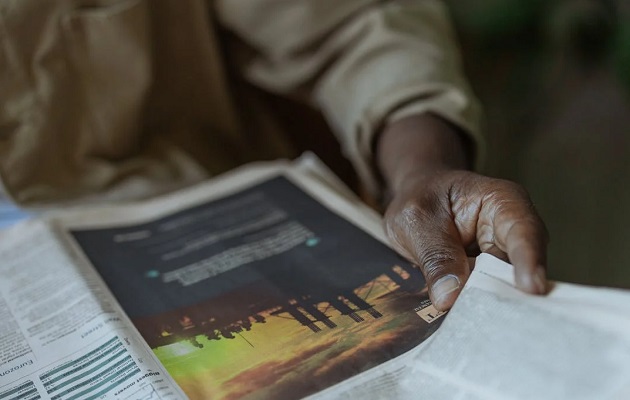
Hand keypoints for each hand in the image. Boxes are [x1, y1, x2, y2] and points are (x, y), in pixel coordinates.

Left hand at [377, 113, 547, 310]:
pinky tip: (465, 327)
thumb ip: (435, 255)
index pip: (523, 231)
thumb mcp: (417, 221)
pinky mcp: (488, 281)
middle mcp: (511, 233)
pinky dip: (476, 312)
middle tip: (500, 324)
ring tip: (478, 329)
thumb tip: (450, 297)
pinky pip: (486, 299)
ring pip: (505, 290)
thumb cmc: (419, 199)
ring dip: (490, 309)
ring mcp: (502, 260)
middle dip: (512, 296)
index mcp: (502, 202)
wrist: (412, 204)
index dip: (529, 260)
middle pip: (521, 268)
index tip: (531, 289)